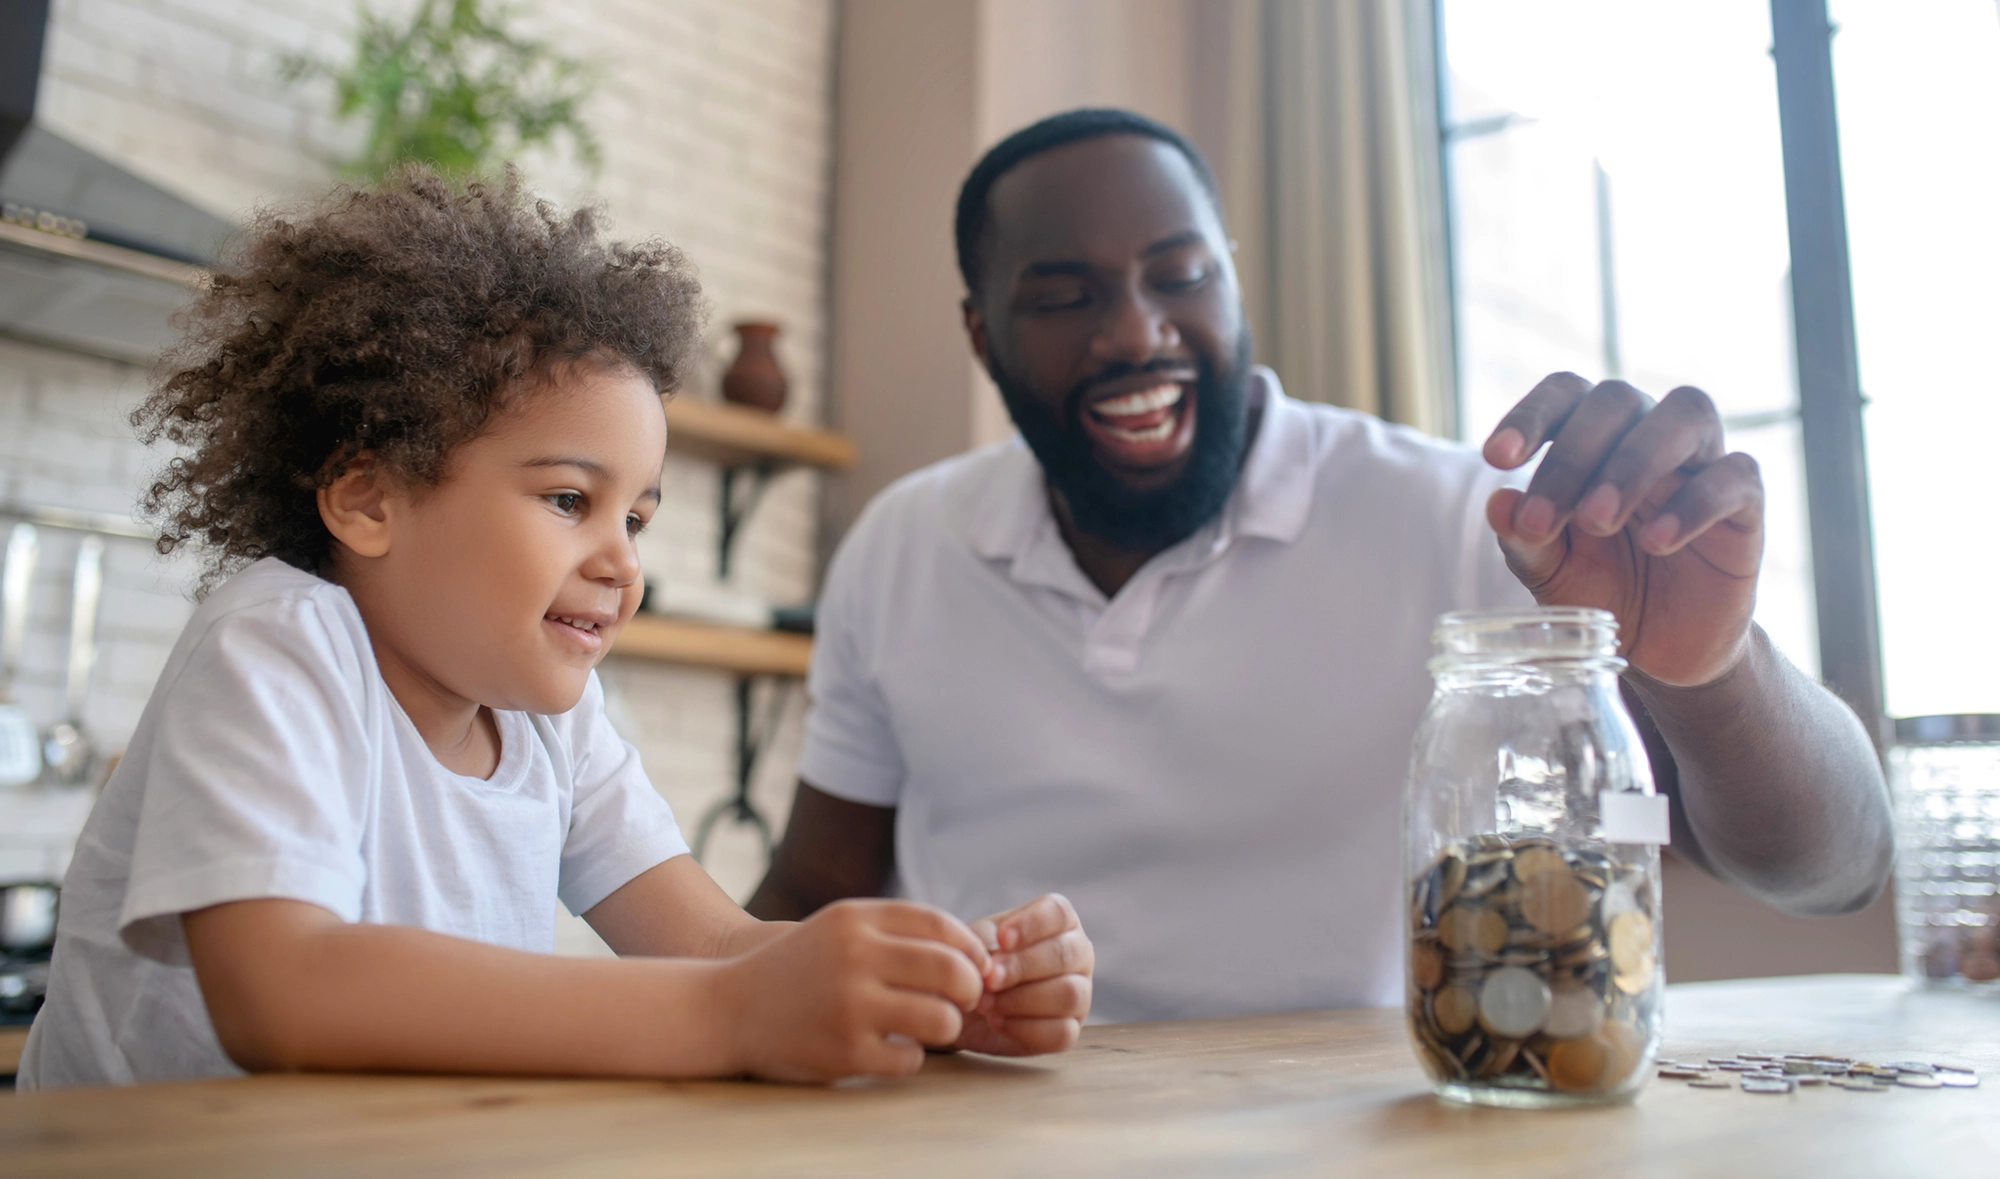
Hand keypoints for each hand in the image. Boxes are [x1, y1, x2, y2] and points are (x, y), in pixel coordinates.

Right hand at [718, 898, 988, 1081]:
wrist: (728, 1008)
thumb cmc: (799, 967)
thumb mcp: (840, 927)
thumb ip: (896, 930)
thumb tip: (973, 950)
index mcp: (855, 919)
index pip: (940, 924)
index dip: (971, 947)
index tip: (975, 965)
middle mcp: (854, 957)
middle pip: (950, 970)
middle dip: (970, 988)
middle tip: (962, 1000)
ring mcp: (850, 1006)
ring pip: (941, 1018)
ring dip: (946, 1025)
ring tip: (931, 1025)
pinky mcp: (845, 1052)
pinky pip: (911, 1059)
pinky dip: (911, 1056)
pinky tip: (892, 1047)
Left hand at [955, 893, 1091, 1055]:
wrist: (962, 1005)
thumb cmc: (975, 964)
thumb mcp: (972, 944)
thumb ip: (983, 944)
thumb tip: (996, 962)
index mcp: (1058, 921)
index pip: (1058, 913)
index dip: (1032, 924)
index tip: (1002, 938)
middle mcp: (1077, 954)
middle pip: (1064, 955)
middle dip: (1022, 967)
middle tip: (989, 979)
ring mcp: (1079, 994)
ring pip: (1068, 995)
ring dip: (1021, 1000)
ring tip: (985, 1003)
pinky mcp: (1070, 1031)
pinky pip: (1061, 1032)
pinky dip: (1025, 1028)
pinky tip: (997, 1022)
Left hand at [1483, 374, 1761, 686]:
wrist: (1659, 648)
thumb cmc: (1598, 588)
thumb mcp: (1550, 571)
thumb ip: (1524, 538)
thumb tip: (1498, 504)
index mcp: (1594, 436)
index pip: (1567, 393)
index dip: (1531, 414)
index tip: (1496, 457)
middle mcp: (1649, 434)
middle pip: (1619, 400)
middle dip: (1573, 456)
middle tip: (1542, 521)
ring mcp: (1703, 463)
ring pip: (1686, 415)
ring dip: (1634, 463)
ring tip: (1597, 521)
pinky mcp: (1746, 506)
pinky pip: (1735, 476)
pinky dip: (1695, 503)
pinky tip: (1657, 542)